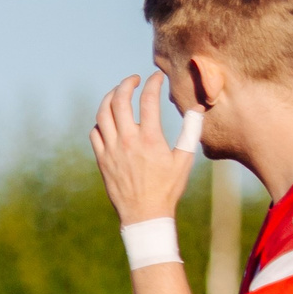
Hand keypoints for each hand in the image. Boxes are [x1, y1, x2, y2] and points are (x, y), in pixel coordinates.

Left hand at [89, 73, 196, 225]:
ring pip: (102, 113)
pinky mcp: (102, 160)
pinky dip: (101, 121)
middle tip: (134, 80)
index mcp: (150, 139)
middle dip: (126, 84)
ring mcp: (111, 150)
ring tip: (118, 93)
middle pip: (119, 100)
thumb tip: (197, 110)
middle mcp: (128, 141)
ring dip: (110, 98)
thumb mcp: (184, 160)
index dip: (153, 83)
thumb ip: (190, 132)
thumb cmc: (167, 189)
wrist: (144, 215)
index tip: (157, 78)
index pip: (148, 99)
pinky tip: (110, 120)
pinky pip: (95, 133)